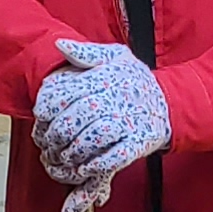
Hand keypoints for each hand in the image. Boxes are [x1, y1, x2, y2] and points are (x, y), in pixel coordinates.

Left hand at [28, 40, 169, 211]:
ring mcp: (128, 122)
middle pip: (78, 118)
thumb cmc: (137, 80)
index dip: (49, 108)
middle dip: (58, 133)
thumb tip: (59, 44)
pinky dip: (97, 164)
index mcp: (105, 78)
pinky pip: (115, 157)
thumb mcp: (115, 57)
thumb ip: (86, 53)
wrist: (171, 101)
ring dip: (74, 150)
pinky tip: (85, 167)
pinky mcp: (139, 143)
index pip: (68, 93)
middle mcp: (116, 99)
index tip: (42, 117)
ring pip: (94, 138)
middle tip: (49, 142)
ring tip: (64, 156)